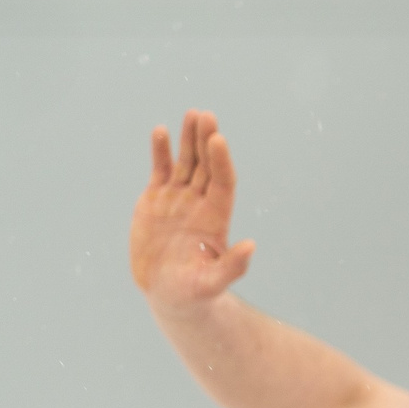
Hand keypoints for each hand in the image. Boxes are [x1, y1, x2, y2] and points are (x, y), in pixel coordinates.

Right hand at [130, 110, 255, 311]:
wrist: (168, 293)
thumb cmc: (194, 293)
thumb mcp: (211, 283)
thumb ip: (231, 266)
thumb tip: (251, 246)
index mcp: (216, 218)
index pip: (222, 182)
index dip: (221, 161)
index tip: (218, 139)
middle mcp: (200, 203)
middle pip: (206, 165)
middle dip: (206, 141)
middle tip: (206, 115)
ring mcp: (178, 198)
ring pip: (186, 162)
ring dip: (188, 139)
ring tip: (192, 113)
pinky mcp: (156, 198)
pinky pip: (160, 169)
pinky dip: (160, 151)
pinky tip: (161, 131)